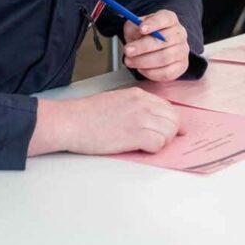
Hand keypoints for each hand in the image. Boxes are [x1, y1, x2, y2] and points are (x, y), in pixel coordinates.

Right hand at [29, 88, 181, 156]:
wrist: (70, 122)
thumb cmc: (86, 115)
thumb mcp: (116, 101)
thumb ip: (135, 108)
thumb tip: (149, 121)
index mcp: (138, 95)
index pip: (167, 108)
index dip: (168, 122)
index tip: (165, 132)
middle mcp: (142, 103)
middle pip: (174, 119)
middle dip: (169, 133)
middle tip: (154, 141)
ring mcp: (140, 118)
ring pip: (170, 132)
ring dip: (161, 142)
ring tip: (144, 144)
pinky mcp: (135, 134)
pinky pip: (159, 144)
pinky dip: (152, 149)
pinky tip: (138, 148)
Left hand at [121, 9, 191, 81]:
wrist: (152, 48)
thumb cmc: (144, 35)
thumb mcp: (135, 26)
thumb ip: (133, 27)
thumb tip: (136, 32)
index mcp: (170, 19)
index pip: (165, 19)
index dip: (153, 24)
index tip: (141, 29)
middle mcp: (179, 34)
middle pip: (165, 41)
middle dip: (143, 47)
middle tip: (128, 50)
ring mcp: (182, 50)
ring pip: (165, 58)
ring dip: (144, 61)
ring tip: (129, 61)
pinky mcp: (181, 66)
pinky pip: (167, 73)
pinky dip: (151, 72)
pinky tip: (141, 68)